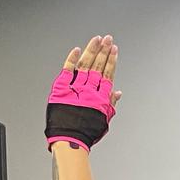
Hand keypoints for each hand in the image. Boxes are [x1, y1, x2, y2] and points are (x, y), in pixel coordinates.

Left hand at [46, 34, 121, 151]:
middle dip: (104, 51)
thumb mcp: (103, 120)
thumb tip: (118, 92)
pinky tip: (78, 50)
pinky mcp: (62, 88)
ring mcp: (76, 88)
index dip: (111, 61)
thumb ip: (110, 103)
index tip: (114, 50)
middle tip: (108, 39)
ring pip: (86, 65)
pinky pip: (67, 70)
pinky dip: (72, 59)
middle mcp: (89, 90)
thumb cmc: (86, 134)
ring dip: (92, 51)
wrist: (70, 141)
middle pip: (98, 66)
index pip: (107, 74)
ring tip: (98, 39)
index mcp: (100, 98)